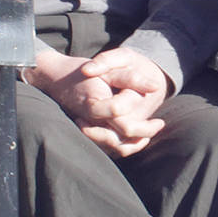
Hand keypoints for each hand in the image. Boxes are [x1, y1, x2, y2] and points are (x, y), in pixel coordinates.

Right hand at [25, 46, 170, 156]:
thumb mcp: (109, 68)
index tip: (158, 113)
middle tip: (159, 124)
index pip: (125, 122)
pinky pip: (109, 148)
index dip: (143, 119)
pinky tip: (138, 137)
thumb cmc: (85, 71)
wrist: (58, 78)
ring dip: (136, 143)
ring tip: (151, 132)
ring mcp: (89, 130)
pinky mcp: (89, 134)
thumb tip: (156, 87)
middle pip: (123, 138)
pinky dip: (125, 145)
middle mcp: (91, 122)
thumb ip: (131, 79)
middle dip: (145, 132)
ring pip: (117, 147)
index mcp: (95, 106)